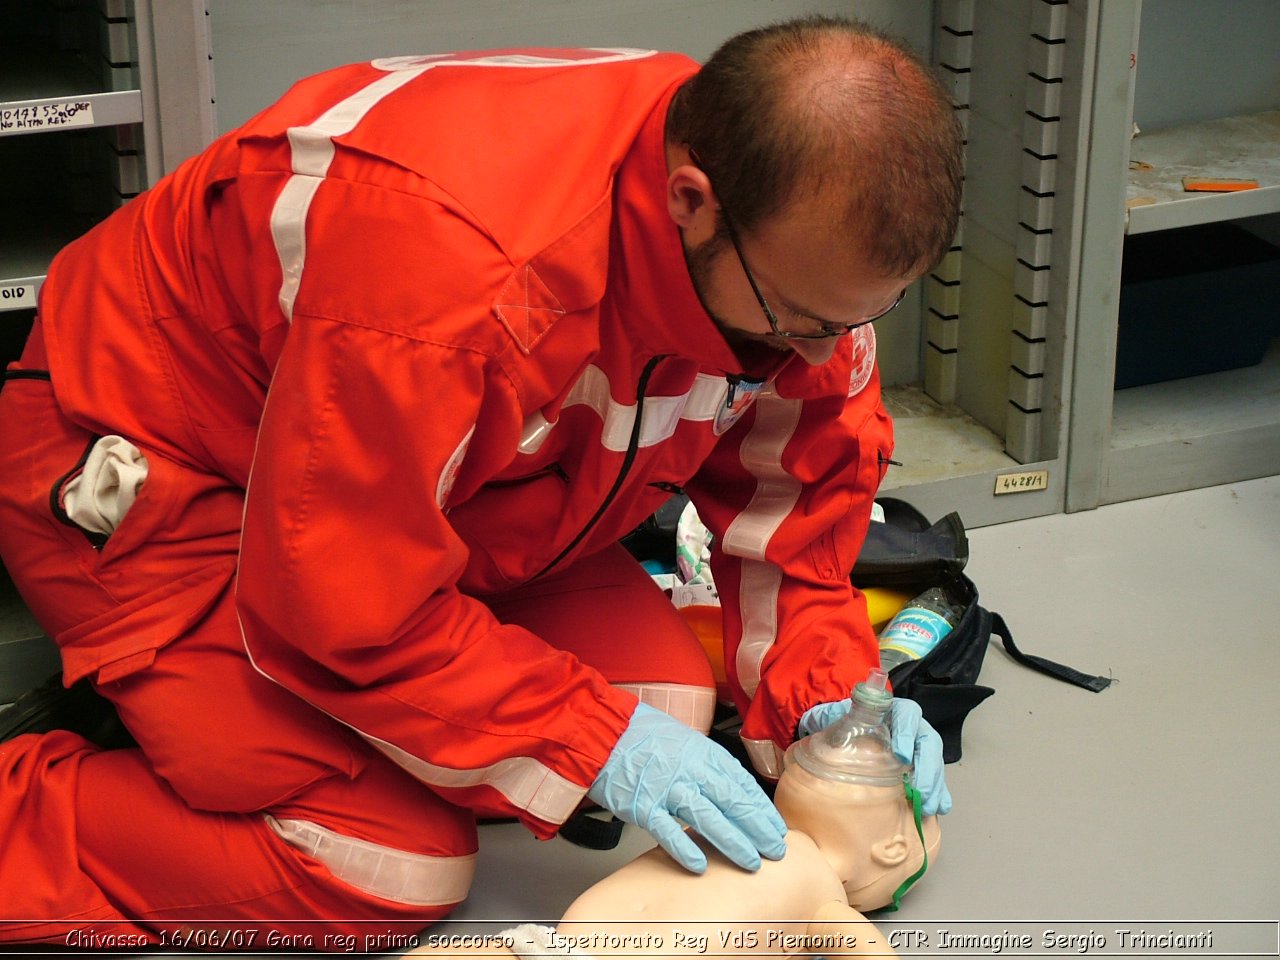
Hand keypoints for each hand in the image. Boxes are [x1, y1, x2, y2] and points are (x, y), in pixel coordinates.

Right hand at [588, 703, 787, 872]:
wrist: (604, 731)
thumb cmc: (643, 736)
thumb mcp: (686, 740)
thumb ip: (708, 765)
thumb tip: (732, 790)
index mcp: (704, 753)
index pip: (742, 784)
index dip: (762, 809)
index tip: (777, 828)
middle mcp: (691, 769)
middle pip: (733, 802)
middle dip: (758, 829)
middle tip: (775, 851)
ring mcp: (667, 787)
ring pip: (708, 817)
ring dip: (733, 842)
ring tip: (750, 862)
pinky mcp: (642, 805)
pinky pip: (667, 830)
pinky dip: (684, 849)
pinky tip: (701, 866)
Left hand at [798, 696, 951, 815]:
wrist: (841, 735)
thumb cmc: (838, 727)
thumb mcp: (830, 723)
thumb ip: (826, 725)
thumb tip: (812, 734)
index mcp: (889, 711)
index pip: (905, 713)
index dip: (906, 730)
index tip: (899, 753)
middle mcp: (907, 727)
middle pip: (926, 739)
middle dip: (927, 766)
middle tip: (919, 790)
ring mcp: (915, 747)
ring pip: (932, 760)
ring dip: (934, 783)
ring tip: (929, 806)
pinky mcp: (917, 766)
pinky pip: (933, 777)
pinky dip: (937, 793)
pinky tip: (936, 810)